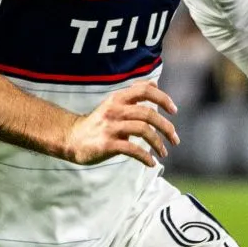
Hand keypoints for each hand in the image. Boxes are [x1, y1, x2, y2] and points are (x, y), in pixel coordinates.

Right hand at [64, 82, 178, 166]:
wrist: (72, 139)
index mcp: (118, 98)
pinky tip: (151, 163)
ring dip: (158, 143)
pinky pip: (132, 150)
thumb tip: (154, 83)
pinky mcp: (107, 144)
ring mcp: (111, 127)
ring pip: (143, 131)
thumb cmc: (99, 122)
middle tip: (175, 139)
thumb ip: (134, 95)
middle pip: (148, 114)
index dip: (163, 98)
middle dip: (166, 127)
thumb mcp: (114, 103)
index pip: (145, 90)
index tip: (174, 110)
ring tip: (164, 153)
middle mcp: (115, 110)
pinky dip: (145, 157)